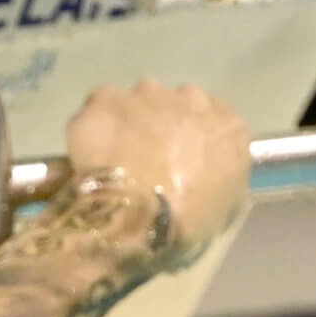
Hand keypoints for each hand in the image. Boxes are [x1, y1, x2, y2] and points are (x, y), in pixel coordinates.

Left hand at [63, 81, 252, 269]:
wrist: (138, 220)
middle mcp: (193, 98)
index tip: (176, 159)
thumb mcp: (224, 210)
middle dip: (158, 128)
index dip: (190, 140)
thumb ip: (223, 184)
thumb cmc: (187, 223)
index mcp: (228, 125)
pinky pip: (97, 110)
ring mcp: (148, 93)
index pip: (212, 122)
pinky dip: (91, 130)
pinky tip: (87, 157)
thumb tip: (210, 183)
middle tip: (142, 162)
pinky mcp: (107, 99)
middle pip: (173, 106)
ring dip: (125, 125)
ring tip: (111, 161)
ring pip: (134, 103)